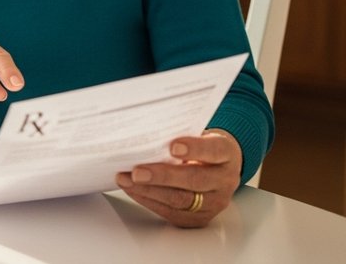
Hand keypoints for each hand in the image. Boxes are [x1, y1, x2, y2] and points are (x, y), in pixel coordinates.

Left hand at [115, 129, 242, 227]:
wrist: (217, 168)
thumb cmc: (200, 148)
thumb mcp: (198, 136)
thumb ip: (178, 136)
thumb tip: (144, 137)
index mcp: (227, 154)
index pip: (214, 151)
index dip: (195, 149)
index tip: (173, 146)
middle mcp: (225, 180)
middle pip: (195, 180)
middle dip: (163, 176)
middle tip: (137, 171)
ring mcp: (215, 202)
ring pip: (181, 200)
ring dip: (149, 190)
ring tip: (126, 180)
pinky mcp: (200, 217)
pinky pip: (172, 212)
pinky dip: (148, 200)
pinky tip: (133, 190)